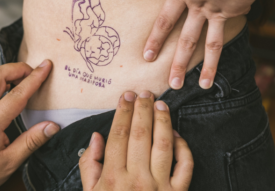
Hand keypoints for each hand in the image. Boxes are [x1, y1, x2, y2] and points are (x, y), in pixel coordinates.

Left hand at [0, 61, 60, 190]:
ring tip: (19, 79)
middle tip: (32, 72)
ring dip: (4, 73)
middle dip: (17, 68)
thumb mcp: (9, 163)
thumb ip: (32, 141)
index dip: (34, 78)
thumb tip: (52, 126)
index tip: (45, 67)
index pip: (17, 94)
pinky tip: (1, 88)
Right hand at [79, 91, 193, 190]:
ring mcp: (159, 188)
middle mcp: (136, 180)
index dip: (122, 113)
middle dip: (142, 109)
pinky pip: (184, 165)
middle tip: (144, 93)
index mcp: (112, 179)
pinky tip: (176, 134)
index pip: (118, 136)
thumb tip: (95, 138)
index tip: (125, 96)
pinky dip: (183, 147)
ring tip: (160, 104)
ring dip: (163, 121)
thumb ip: (90, 166)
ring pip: (163, 144)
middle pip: (140, 135)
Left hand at [130, 0, 261, 89]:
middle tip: (172, 85)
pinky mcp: (237, 11)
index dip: (156, 39)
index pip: (165, 20)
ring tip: (204, 86)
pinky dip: (231, 38)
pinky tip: (232, 48)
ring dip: (207, 68)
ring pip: (211, 45)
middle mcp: (200, 8)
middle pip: (187, 41)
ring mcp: (219, 13)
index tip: (147, 57)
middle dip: (179, 64)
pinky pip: (232, 28)